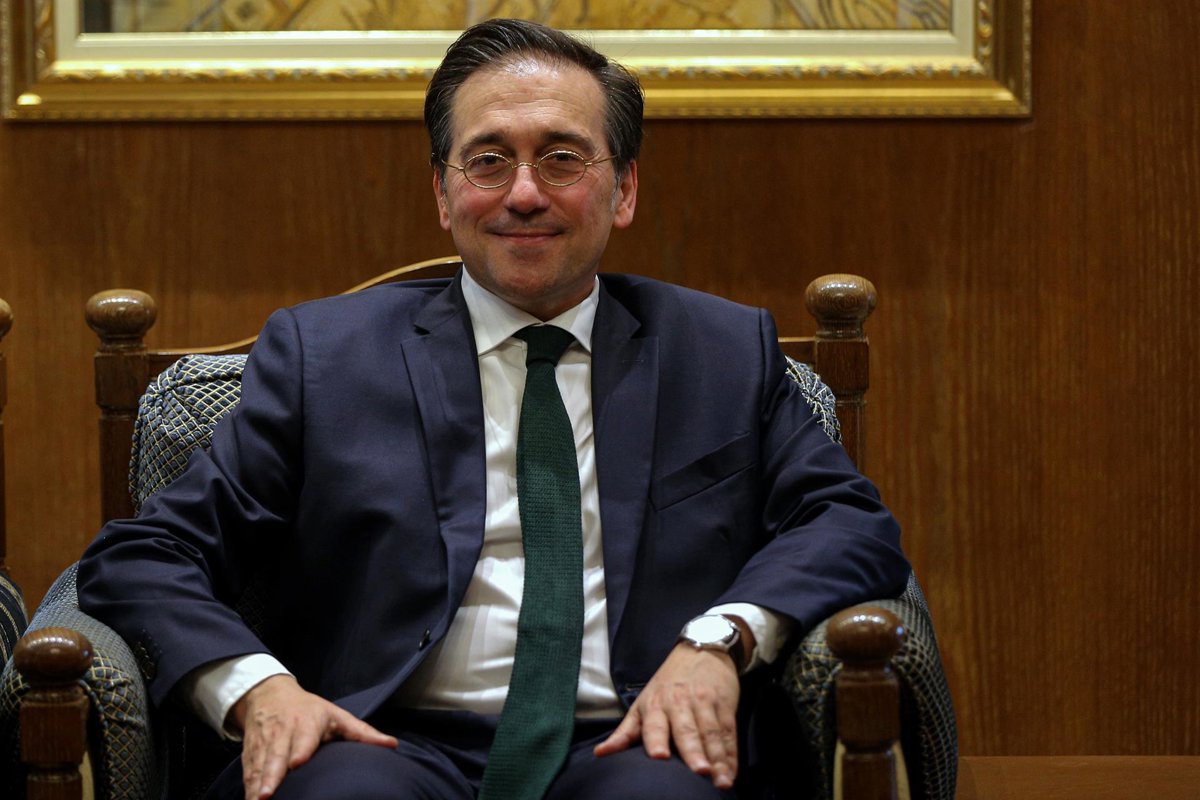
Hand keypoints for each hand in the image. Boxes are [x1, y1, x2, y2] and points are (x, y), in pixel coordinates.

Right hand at [231, 674, 397, 799]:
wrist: (268, 694)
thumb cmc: (309, 709)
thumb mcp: (337, 715)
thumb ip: (362, 732)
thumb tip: (392, 745)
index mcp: (306, 722)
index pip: (304, 737)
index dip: (300, 750)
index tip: (297, 762)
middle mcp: (283, 732)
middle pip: (276, 755)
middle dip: (271, 774)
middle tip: (268, 794)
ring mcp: (264, 743)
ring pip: (259, 765)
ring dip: (256, 784)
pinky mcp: (250, 752)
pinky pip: (248, 770)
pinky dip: (247, 786)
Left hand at [593, 643, 741, 789]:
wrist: (701, 648)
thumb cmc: (667, 683)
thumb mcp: (643, 704)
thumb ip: (624, 733)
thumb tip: (600, 754)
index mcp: (656, 705)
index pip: (655, 726)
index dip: (657, 740)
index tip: (659, 757)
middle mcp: (680, 703)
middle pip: (687, 731)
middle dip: (693, 751)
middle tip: (700, 772)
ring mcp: (705, 703)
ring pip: (710, 733)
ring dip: (717, 758)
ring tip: (721, 781)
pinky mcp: (725, 705)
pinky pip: (728, 733)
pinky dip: (731, 755)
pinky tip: (731, 774)